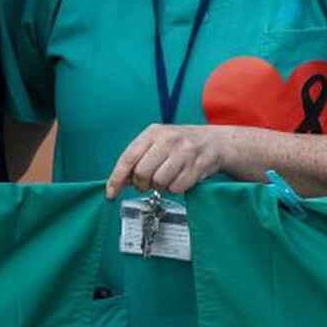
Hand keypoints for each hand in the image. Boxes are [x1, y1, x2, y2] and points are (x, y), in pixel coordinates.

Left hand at [105, 124, 230, 197]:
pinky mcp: (198, 165)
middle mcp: (168, 139)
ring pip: (159, 182)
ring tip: (167, 179)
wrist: (215, 142)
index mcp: (153, 133)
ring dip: (161, 187)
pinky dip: (176, 188)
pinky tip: (181, 179)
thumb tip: (121, 181)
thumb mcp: (157, 143)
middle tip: (148, 183)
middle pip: (142, 173)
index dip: (117, 178)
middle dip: (142, 184)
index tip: (110, 194)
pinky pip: (177, 187)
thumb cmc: (180, 145)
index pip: (128, 158)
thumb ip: (138, 158)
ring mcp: (185, 151)